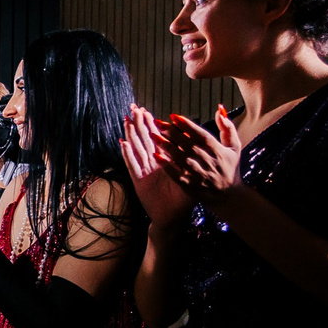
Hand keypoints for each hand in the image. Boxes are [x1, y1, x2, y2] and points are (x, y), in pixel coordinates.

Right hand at [121, 106, 193, 230]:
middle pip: (145, 140)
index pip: (158, 139)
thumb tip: (203, 145)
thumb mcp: (194, 178)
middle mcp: (154, 164)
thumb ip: (198, 161)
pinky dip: (128, 155)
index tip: (147, 112)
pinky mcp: (139, 181)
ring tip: (127, 120)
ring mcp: (145, 172)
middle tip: (134, 108)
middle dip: (139, 124)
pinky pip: (133, 166)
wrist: (173, 219)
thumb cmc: (184, 200)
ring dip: (132, 134)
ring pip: (138, 149)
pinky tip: (123, 143)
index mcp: (167, 161)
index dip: (152, 125)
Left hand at [162, 109, 244, 205]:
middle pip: (187, 144)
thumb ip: (227, 128)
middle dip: (172, 133)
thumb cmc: (230, 167)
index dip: (187, 125)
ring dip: (166, 146)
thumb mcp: (234, 147)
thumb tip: (219, 109)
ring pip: (180, 158)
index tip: (173, 116)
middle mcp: (208, 162)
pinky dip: (166, 166)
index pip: (201, 135)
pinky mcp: (190, 186)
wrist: (229, 196)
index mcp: (218, 151)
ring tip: (152, 135)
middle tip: (157, 122)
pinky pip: (176, 175)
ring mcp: (199, 175)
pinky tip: (155, 156)